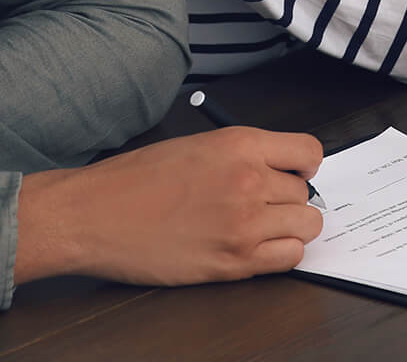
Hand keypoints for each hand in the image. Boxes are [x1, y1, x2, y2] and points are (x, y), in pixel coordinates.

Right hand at [15, 127, 323, 286]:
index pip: (309, 152)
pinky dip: (282, 254)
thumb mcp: (198, 144)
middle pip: (305, 193)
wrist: (97, 214)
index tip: (296, 173)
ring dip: (291, 227)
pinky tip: (259, 248)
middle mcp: (250, 181)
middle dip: (290, 198)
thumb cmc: (137, 179)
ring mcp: (245, 224)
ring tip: (265, 227)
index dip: (305, 165)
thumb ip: (243, 154)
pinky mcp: (234, 262)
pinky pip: (290, 259)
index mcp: (240, 144)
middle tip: (267, 204)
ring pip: (307, 226)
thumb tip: (277, 169)